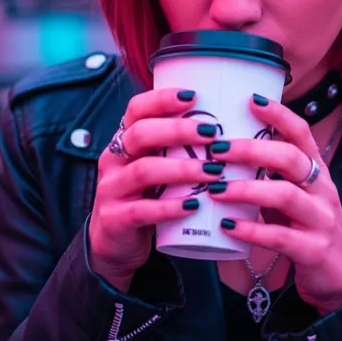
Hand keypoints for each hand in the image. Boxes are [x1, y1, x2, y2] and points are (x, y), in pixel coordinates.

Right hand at [88, 88, 223, 290]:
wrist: (115, 244)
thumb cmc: (147, 197)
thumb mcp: (156, 166)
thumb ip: (178, 149)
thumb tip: (231, 127)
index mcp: (124, 140)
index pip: (136, 109)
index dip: (162, 99)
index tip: (193, 96)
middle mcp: (114, 159)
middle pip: (141, 134)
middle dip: (178, 130)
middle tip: (212, 134)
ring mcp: (111, 189)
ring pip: (144, 171)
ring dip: (182, 169)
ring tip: (213, 171)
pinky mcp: (115, 219)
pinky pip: (142, 210)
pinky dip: (169, 207)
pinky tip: (193, 206)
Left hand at [208, 96, 341, 314]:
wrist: (340, 274)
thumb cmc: (306, 225)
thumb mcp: (294, 193)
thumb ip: (269, 174)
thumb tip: (222, 150)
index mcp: (316, 170)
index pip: (301, 133)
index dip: (279, 114)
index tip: (250, 99)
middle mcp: (322, 189)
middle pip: (290, 158)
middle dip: (251, 150)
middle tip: (217, 148)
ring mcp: (321, 219)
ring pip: (285, 195)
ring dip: (246, 189)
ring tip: (216, 188)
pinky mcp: (314, 250)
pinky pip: (280, 237)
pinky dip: (251, 229)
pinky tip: (227, 225)